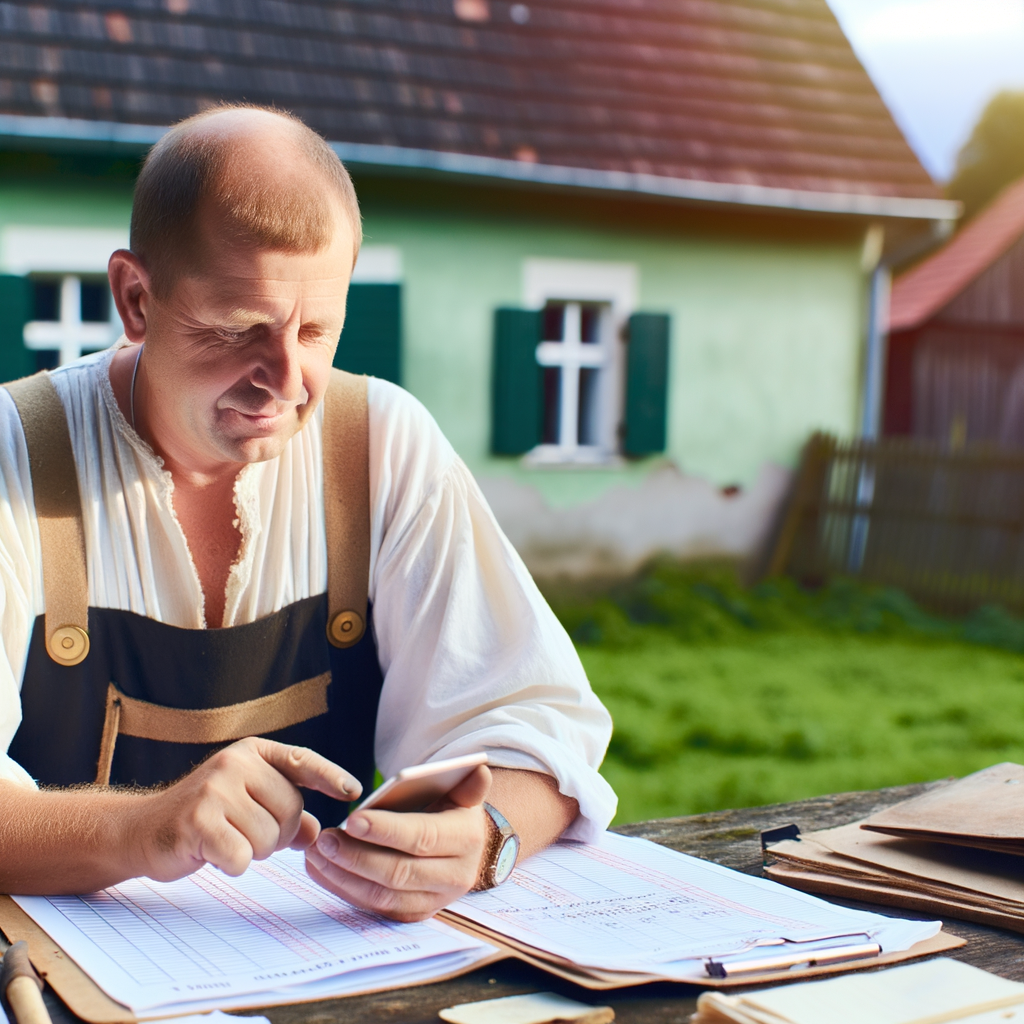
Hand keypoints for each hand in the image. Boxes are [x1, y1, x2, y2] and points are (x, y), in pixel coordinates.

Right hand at [131, 737, 361, 881]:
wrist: (142, 831)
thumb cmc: (204, 819)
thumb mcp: (247, 805)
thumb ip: (285, 814)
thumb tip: (319, 833)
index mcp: (252, 753)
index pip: (301, 760)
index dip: (330, 776)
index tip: (354, 792)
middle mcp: (235, 763)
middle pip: (292, 810)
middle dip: (278, 834)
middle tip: (246, 834)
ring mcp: (216, 789)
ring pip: (270, 837)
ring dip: (254, 851)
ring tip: (226, 840)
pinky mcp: (198, 821)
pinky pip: (243, 857)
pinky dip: (234, 864)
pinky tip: (213, 854)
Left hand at [305, 764, 490, 921]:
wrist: (466, 851)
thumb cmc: (452, 812)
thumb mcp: (461, 794)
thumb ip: (467, 784)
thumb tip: (480, 769)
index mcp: (465, 840)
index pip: (422, 837)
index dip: (386, 831)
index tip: (352, 819)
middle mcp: (454, 877)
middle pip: (398, 872)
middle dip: (357, 856)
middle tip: (325, 838)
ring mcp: (433, 901)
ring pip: (382, 895)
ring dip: (343, 876)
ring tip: (316, 853)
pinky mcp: (412, 914)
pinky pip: (374, 907)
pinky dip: (343, 889)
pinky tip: (322, 870)